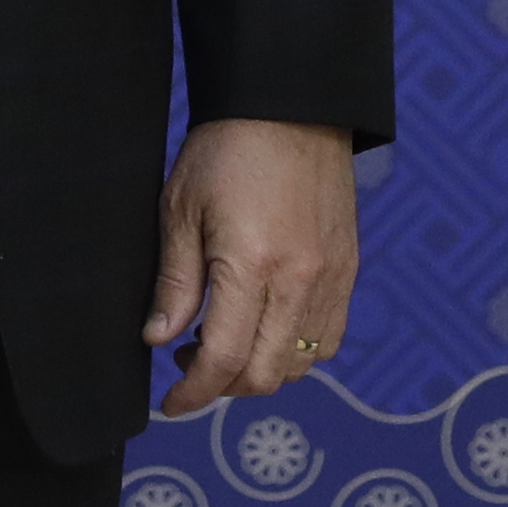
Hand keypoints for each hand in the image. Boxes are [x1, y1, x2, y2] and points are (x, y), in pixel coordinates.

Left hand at [147, 119, 358, 414]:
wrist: (291, 103)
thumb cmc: (228, 148)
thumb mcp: (182, 209)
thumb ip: (175, 282)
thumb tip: (159, 339)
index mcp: (252, 265)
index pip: (224, 360)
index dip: (193, 393)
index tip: (171, 403)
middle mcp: (300, 280)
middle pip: (265, 375)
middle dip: (223, 388)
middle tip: (190, 365)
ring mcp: (331, 276)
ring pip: (300, 365)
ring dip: (259, 371)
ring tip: (227, 342)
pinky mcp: (347, 268)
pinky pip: (328, 337)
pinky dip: (296, 351)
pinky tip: (267, 325)